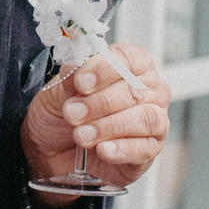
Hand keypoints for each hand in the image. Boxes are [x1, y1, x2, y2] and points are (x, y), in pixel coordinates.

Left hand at [20, 44, 170, 196]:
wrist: (53, 149)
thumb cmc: (63, 112)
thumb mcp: (57, 92)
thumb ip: (69, 80)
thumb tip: (74, 67)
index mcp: (132, 66)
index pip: (129, 59)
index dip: (105, 69)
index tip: (81, 82)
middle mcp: (150, 90)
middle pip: (135, 91)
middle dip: (100, 103)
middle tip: (73, 113)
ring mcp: (155, 120)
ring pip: (146, 119)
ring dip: (109, 127)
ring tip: (81, 135)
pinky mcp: (149, 149)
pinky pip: (144, 148)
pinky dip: (121, 149)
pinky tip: (102, 149)